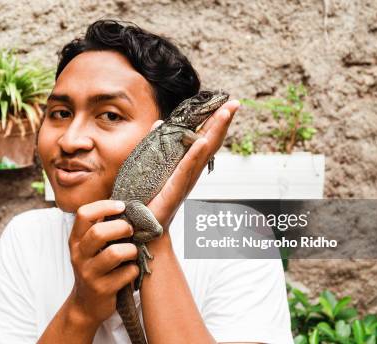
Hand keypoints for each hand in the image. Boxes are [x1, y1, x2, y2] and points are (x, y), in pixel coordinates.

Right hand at [66, 200, 139, 326]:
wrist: (86, 305)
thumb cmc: (94, 267)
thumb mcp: (89, 248)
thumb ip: (100, 227)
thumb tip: (124, 202)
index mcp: (75, 240)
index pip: (83, 214)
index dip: (104, 206)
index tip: (121, 206)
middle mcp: (79, 255)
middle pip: (99, 233)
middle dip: (121, 228)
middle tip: (131, 230)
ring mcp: (89, 274)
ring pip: (115, 253)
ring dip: (131, 250)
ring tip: (133, 252)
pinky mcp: (102, 289)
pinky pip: (127, 273)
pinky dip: (134, 270)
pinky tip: (132, 271)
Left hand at [147, 99, 239, 228]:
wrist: (141, 223)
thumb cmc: (148, 196)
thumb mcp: (152, 163)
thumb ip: (157, 143)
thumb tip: (160, 123)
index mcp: (186, 163)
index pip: (204, 137)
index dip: (214, 120)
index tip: (225, 103)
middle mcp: (190, 171)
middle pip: (210, 141)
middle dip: (222, 121)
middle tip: (234, 103)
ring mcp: (185, 180)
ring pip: (203, 152)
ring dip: (214, 131)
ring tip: (224, 113)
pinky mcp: (174, 190)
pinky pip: (185, 170)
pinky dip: (194, 155)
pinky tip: (201, 142)